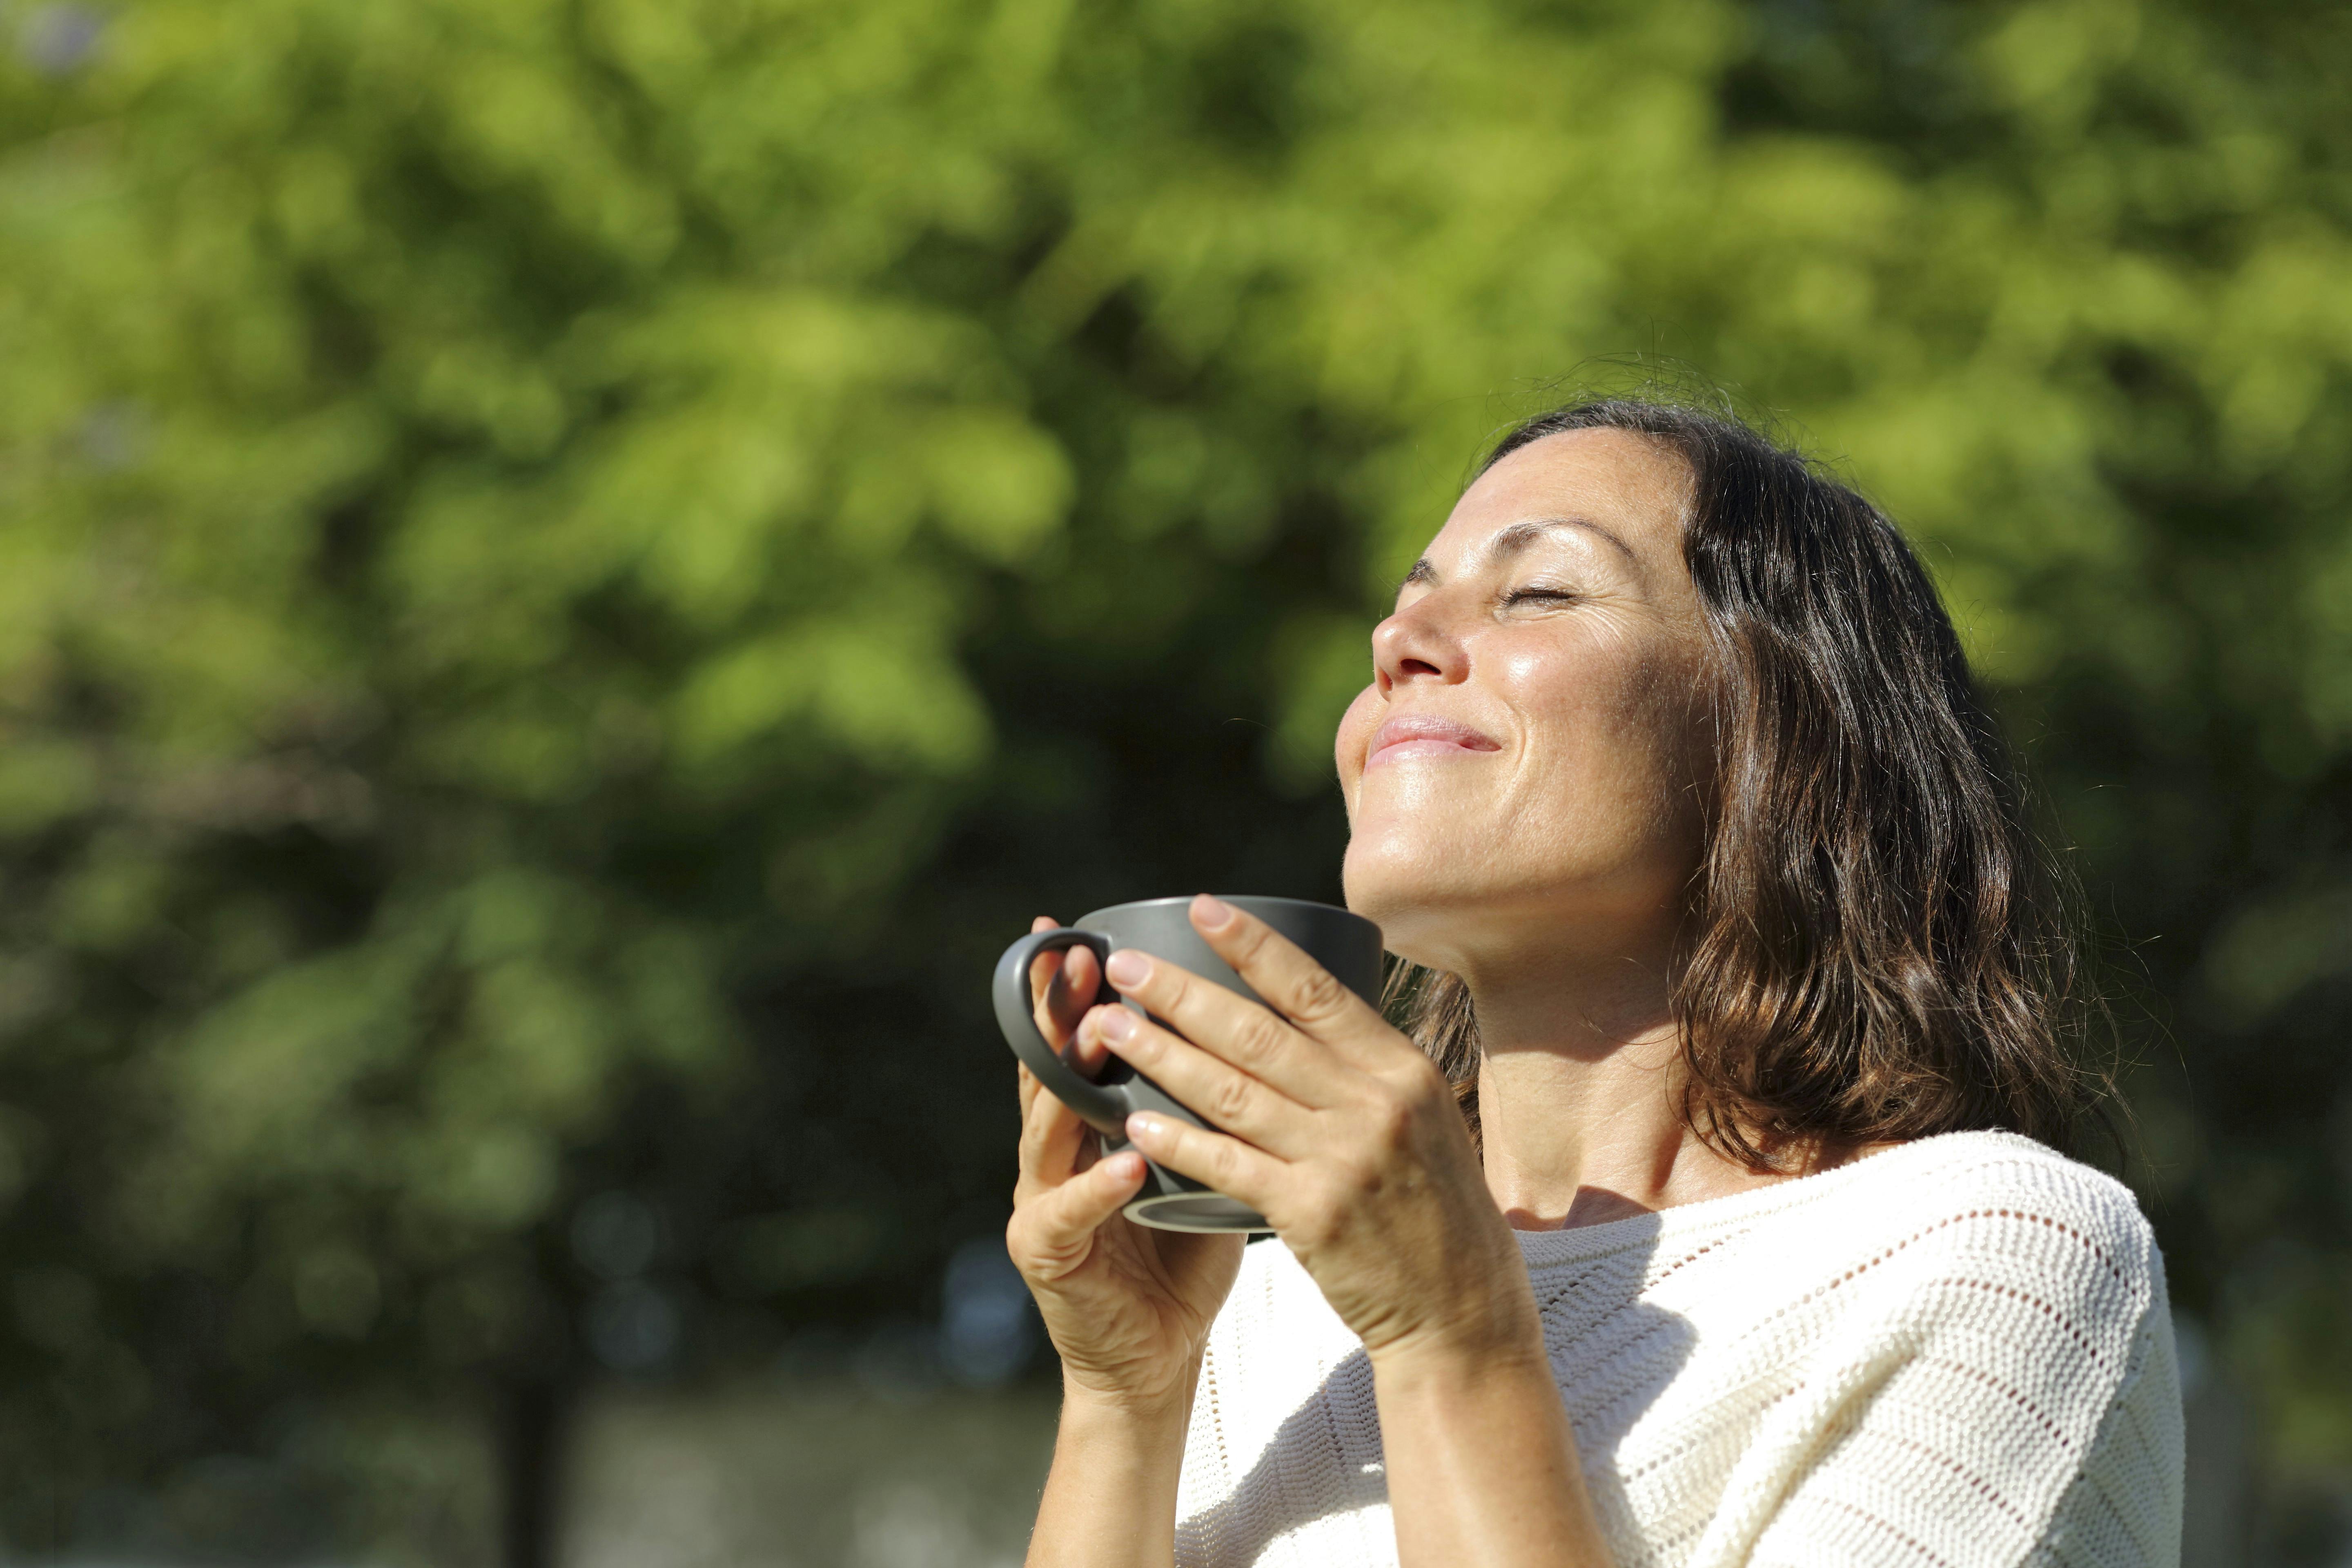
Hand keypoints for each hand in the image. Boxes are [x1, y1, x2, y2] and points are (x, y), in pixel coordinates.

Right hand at [1006, 915, 1244, 1414]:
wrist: (1154, 1359)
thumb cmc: (1183, 1255)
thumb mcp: (1199, 1162)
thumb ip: (1208, 1106)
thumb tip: (1271, 1031)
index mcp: (1086, 1125)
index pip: (1072, 1045)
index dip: (1069, 990)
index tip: (1075, 930)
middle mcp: (1053, 1153)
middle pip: (1047, 1068)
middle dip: (1058, 1010)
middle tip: (1077, 955)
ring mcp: (1040, 1201)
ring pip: (1046, 1127)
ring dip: (1071, 1078)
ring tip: (1098, 1032)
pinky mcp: (1046, 1254)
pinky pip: (1069, 1212)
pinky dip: (1098, 1185)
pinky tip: (1123, 1161)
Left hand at [1075, 895, 1535, 1362]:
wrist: (1464, 1309)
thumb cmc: (1437, 1209)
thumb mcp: (1423, 1118)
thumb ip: (1367, 1068)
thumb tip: (1305, 1006)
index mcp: (1402, 1068)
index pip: (1315, 989)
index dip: (1252, 946)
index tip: (1200, 908)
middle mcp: (1375, 1103)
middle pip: (1260, 1033)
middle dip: (1182, 993)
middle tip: (1124, 966)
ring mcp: (1344, 1158)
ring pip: (1233, 1092)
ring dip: (1162, 1055)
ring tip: (1107, 1027)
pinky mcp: (1314, 1213)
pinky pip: (1230, 1165)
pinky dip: (1179, 1139)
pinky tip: (1135, 1119)